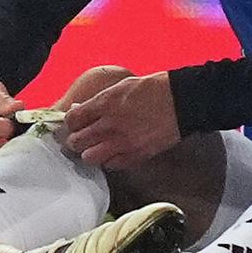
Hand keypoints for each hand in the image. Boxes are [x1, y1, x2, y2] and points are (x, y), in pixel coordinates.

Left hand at [62, 72, 179, 170]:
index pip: (72, 119)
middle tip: (79, 138)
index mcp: (105, 104)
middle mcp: (110, 125)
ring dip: (90, 153)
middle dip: (75, 140)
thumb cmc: (152, 89)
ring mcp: (123, 143)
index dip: (70, 123)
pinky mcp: (136, 155)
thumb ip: (98, 101)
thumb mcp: (120, 86)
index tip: (74, 123)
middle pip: (76, 142)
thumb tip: (80, 110)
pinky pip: (112, 165)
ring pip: (90, 158)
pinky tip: (114, 152)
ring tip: (95, 148)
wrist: (181, 102)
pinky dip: (110, 161)